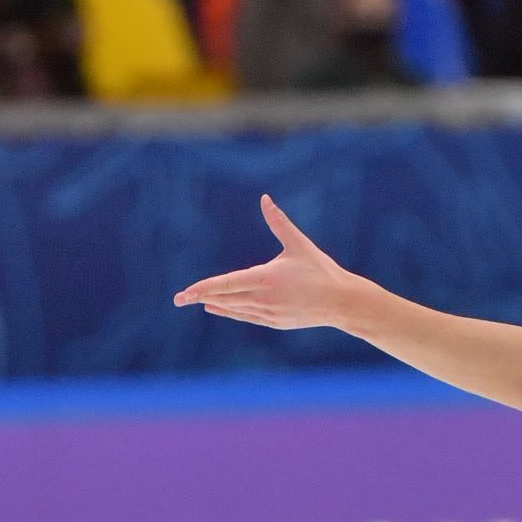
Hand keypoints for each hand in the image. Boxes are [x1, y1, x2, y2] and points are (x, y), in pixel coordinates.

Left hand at [174, 196, 356, 330]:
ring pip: (234, 309)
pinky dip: (231, 312)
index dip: (201, 289)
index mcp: (265, 278)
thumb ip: (278, 222)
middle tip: (179, 299)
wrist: (342, 302)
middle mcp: (263, 299)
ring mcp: (269, 313)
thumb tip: (264, 198)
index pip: (225, 284)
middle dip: (201, 297)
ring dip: (215, 304)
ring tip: (198, 301)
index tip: (183, 294)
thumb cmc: (321, 270)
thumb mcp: (298, 244)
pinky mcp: (276, 322)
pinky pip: (247, 316)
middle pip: (225, 298)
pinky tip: (218, 308)